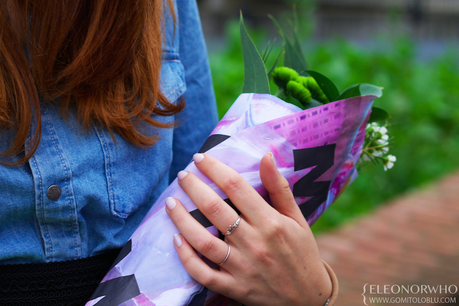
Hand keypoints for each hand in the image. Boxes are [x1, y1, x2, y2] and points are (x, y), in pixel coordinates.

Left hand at [165, 152, 331, 305]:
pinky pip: (203, 273)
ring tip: (170, 202)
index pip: (236, 186)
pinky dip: (186, 257)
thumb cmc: (302, 251)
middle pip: (214, 209)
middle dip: (193, 187)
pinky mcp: (234, 287)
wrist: (308, 297)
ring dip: (181, 219)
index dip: (214, 168)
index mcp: (270, 222)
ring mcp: (242, 267)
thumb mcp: (296, 217)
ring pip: (202, 241)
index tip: (200, 158)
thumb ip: (279, 187)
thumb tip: (266, 156)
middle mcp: (254, 243)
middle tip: (182, 175)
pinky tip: (176, 240)